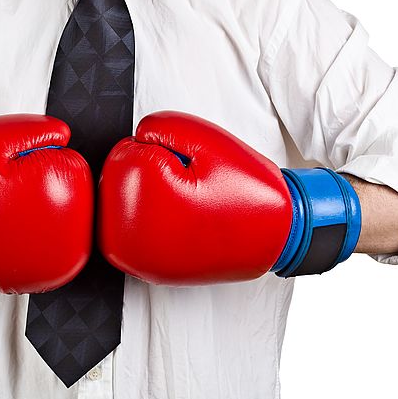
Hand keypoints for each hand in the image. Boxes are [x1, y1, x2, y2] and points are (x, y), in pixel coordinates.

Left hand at [97, 111, 360, 284]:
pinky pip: (133, 232)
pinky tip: (183, 223)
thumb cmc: (246, 187)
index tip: (194, 170)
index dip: (167, 152)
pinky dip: (153, 222)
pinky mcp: (145, 272)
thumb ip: (156, 126)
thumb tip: (132, 139)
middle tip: (194, 188)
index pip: (127, 151)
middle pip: (118, 179)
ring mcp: (135, 261)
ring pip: (123, 206)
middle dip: (153, 175)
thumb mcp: (203, 138)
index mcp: (139, 197)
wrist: (279, 235)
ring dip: (150, 198)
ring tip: (189, 206)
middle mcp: (127, 239)